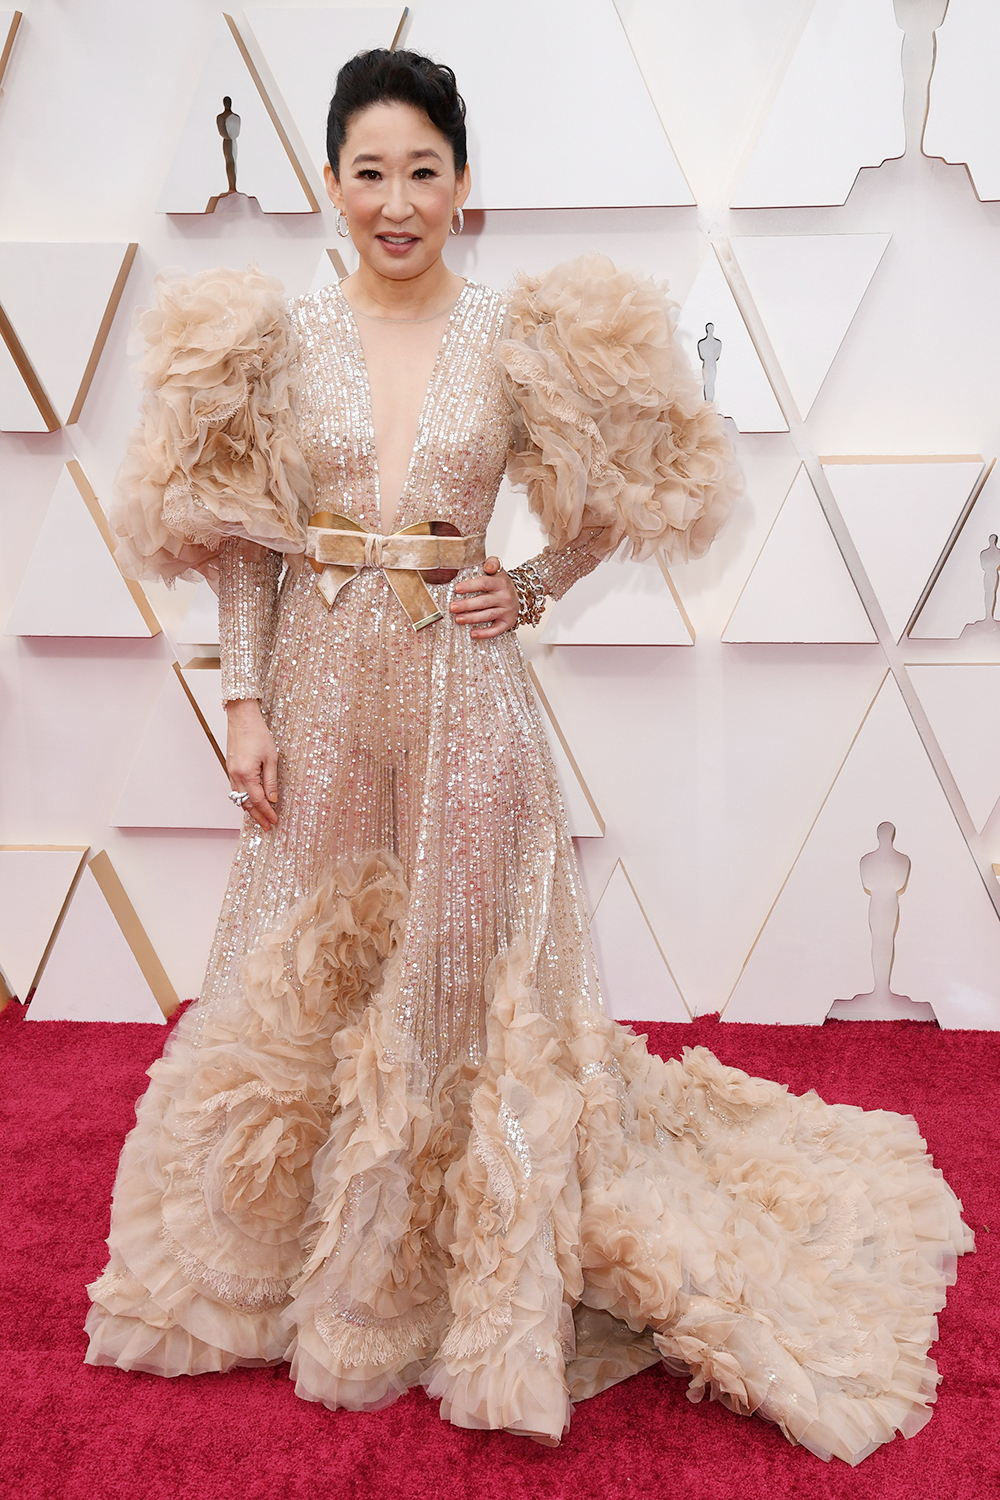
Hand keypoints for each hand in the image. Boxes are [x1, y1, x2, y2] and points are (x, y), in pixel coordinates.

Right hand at [225, 699, 278, 829]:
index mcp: (246, 774)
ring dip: (250, 809)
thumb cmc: (258, 734)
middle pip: (246, 803)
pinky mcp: (230, 768)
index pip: (258, 801)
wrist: (242, 718)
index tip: (274, 821)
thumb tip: (272, 799)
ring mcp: (231, 772)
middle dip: (257, 816)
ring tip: (260, 818)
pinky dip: (244, 799)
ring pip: (239, 798)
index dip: (267, 812)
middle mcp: (236, 776)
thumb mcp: (271, 758)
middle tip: (267, 826)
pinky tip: (250, 802)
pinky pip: (236, 789)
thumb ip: (270, 781)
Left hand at [449, 556, 518, 638]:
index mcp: (501, 582)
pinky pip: (496, 630)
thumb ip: (492, 563)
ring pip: (488, 615)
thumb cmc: (500, 584)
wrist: (517, 596)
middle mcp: (505, 596)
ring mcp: (507, 610)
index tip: (457, 588)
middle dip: (467, 605)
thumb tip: (487, 566)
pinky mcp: (507, 622)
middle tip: (452, 607)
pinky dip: (484, 633)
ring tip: (458, 619)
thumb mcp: (498, 570)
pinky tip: (473, 633)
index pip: (484, 583)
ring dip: (472, 618)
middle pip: (484, 601)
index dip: (470, 586)